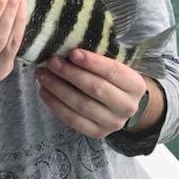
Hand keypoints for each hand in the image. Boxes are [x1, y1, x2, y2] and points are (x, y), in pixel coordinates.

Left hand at [35, 48, 149, 137]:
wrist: (122, 105)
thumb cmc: (113, 78)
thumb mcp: (115, 65)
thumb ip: (99, 57)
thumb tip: (68, 45)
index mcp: (135, 85)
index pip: (113, 71)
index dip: (92, 62)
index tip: (72, 52)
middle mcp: (127, 106)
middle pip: (96, 88)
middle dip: (70, 74)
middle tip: (51, 62)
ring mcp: (113, 123)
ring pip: (82, 105)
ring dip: (58, 88)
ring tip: (42, 75)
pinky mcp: (97, 133)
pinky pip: (73, 120)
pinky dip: (56, 105)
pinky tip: (44, 92)